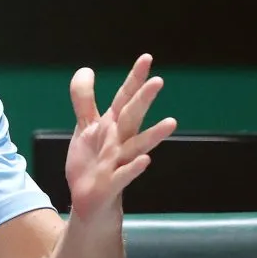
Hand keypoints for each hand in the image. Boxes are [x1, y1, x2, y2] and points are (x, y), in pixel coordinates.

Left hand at [65, 54, 176, 221]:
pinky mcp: (112, 183)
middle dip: (143, 100)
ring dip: (153, 135)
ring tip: (171, 122)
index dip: (134, 79)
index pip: (125, 98)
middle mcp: (120, 141)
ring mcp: (118, 162)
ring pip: (137, 146)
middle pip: (132, 117)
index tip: (146, 58)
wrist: (87, 199)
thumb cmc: (92, 161)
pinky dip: (134, 168)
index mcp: (113, 125)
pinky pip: (125, 175)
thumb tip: (86, 70)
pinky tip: (146, 161)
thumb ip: (84, 99)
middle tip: (158, 80)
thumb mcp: (86, 126)